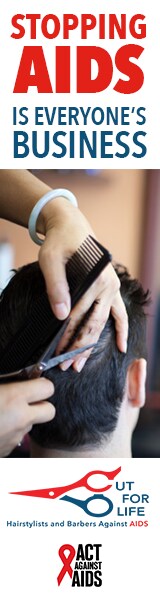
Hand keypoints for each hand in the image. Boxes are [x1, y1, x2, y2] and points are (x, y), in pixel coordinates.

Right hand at [0, 378, 54, 456]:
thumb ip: (8, 383)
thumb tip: (17, 378)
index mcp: (14, 398)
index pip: (48, 387)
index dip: (42, 383)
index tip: (33, 382)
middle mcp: (21, 419)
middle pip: (50, 410)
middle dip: (41, 404)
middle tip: (26, 399)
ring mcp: (16, 437)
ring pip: (32, 425)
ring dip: (24, 419)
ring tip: (5, 413)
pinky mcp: (8, 450)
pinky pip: (18, 437)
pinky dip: (12, 431)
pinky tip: (0, 426)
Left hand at [39, 197, 127, 370]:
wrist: (73, 227)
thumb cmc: (60, 242)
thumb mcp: (51, 260)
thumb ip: (56, 286)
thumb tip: (60, 315)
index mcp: (95, 279)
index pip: (78, 314)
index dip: (67, 335)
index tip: (58, 351)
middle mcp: (108, 286)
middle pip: (93, 324)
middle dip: (80, 347)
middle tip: (67, 366)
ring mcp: (112, 288)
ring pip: (103, 323)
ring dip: (93, 345)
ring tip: (80, 364)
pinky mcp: (112, 289)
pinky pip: (120, 314)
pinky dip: (122, 330)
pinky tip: (122, 347)